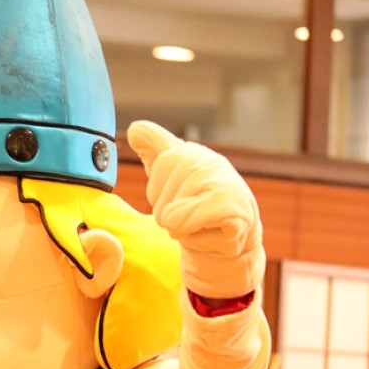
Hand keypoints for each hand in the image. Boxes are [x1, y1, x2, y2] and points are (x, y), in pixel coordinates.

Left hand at [127, 120, 263, 298]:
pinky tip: (213, 233)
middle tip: (194, 215)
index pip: (159, 163)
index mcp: (188, 152)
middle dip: (170, 218)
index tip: (180, 193)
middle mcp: (207, 161)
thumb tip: (135, 129)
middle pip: (157, 202)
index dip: (159, 189)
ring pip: (169, 217)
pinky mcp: (231, 209)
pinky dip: (195, 238)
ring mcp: (222, 182)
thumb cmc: (196, 204)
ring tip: (203, 224)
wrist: (232, 235)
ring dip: (182, 230)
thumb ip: (153, 150)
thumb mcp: (170, 177)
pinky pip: (184, 227)